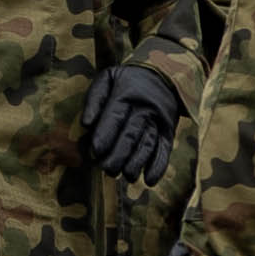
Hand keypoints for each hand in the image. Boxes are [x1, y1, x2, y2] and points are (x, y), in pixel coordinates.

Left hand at [83, 60, 186, 184]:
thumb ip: (94, 99)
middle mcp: (145, 108)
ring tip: (126, 176)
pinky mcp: (169, 131)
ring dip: (137, 163)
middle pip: (132, 134)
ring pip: (148, 144)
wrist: (162, 76)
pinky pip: (165, 150)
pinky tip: (149, 180)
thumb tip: (85, 124)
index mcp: (127, 94)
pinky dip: (158, 166)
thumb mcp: (107, 79)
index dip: (106, 134)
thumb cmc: (126, 81)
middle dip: (119, 154)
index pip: (116, 115)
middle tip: (107, 169)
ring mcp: (159, 121)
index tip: (95, 151)